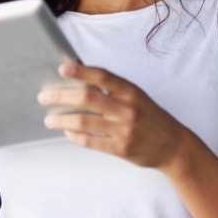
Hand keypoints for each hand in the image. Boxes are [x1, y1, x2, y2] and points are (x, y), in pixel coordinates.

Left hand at [37, 62, 185, 168]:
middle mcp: (127, 108)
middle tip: (44, 97)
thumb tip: (78, 77)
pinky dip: (75, 136)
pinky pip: (91, 142)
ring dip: (62, 120)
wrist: (174, 145)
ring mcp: (124, 129)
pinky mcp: (121, 149)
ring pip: (84, 122)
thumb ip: (112, 88)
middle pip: (87, 98)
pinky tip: (68, 133)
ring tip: (49, 120)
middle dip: (61, 97)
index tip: (62, 68)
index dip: (81, 71)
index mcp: (130, 91)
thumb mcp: (136, 96)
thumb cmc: (150, 116)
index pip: (102, 77)